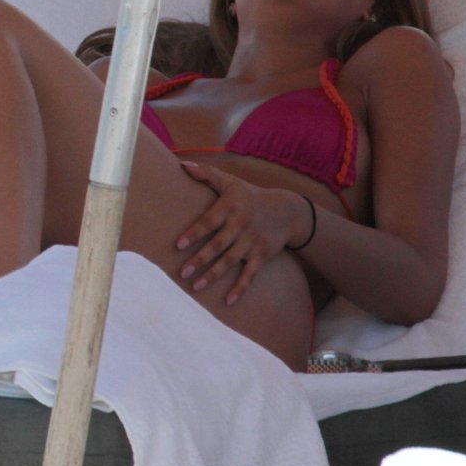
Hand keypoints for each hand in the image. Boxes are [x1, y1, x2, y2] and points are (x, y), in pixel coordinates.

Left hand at [174, 161, 312, 304]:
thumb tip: (182, 164)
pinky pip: (250, 274)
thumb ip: (207, 174)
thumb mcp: (231, 182)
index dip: (194, 233)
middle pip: (217, 245)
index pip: (208, 222)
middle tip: (182, 273)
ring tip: (195, 287)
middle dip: (200, 260)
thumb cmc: (250, 196)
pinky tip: (228, 301)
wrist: (287, 210)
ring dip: (213, 275)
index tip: (178, 245)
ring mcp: (252, 242)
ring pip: (230, 261)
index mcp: (229, 208)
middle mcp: (240, 226)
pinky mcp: (262, 255)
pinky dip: (240, 288)